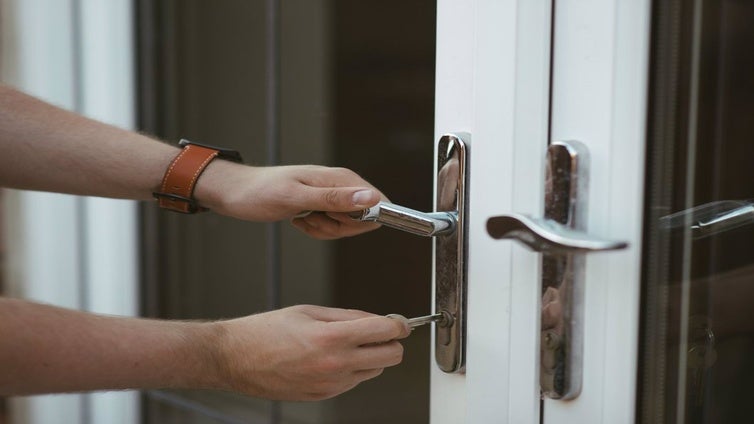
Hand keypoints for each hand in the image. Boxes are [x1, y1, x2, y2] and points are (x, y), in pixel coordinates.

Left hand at [196, 163, 386, 238]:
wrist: (239, 193)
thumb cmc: (262, 193)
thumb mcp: (297, 198)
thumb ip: (335, 199)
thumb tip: (371, 198)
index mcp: (342, 178)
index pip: (378, 203)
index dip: (361, 219)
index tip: (333, 217)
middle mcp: (342, 185)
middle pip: (364, 219)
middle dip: (339, 227)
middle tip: (312, 216)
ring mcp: (333, 197)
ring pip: (348, 227)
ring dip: (324, 229)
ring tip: (302, 217)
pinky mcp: (324, 207)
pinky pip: (333, 229)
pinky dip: (317, 230)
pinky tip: (299, 220)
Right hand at [211, 305, 409, 400]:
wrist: (235, 358)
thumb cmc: (266, 331)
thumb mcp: (310, 311)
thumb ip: (349, 316)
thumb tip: (379, 320)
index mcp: (332, 337)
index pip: (386, 332)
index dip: (399, 324)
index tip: (399, 322)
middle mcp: (335, 364)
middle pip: (391, 357)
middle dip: (391, 342)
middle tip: (379, 332)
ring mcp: (331, 384)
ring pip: (374, 371)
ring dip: (370, 356)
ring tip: (346, 343)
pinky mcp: (323, 396)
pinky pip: (353, 382)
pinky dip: (352, 369)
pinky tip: (330, 357)